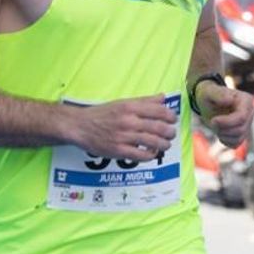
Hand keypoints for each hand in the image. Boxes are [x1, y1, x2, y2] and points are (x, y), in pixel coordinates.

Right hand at [64, 96, 178, 161]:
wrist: (80, 126)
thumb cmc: (101, 114)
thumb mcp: (122, 102)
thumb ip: (144, 101)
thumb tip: (162, 97)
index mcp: (130, 107)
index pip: (158, 111)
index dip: (170, 116)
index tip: (173, 120)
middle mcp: (128, 121)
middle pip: (159, 128)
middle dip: (170, 132)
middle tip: (171, 134)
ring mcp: (124, 137)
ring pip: (153, 143)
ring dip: (164, 145)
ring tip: (165, 144)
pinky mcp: (119, 151)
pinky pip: (141, 156)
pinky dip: (151, 155)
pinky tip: (151, 153)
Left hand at [195, 79, 253, 147]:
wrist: (208, 103)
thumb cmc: (209, 95)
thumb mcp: (209, 93)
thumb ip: (219, 95)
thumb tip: (230, 99)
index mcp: (246, 100)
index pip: (241, 117)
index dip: (226, 122)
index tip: (213, 121)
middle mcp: (250, 112)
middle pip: (240, 130)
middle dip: (222, 129)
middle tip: (212, 122)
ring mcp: (248, 124)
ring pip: (238, 138)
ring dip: (222, 134)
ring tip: (215, 125)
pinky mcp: (243, 134)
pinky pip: (235, 144)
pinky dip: (225, 140)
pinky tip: (220, 131)